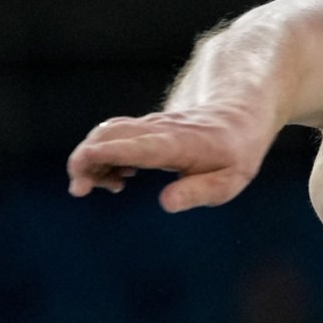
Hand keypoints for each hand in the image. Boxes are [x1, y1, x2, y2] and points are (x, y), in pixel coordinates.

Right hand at [67, 105, 276, 212]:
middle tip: (81, 190)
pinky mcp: (145, 128)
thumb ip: (198, 192)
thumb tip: (165, 203)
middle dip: (84, 160)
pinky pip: (112, 135)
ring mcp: (149, 126)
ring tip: (111, 188)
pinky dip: (102, 155)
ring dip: (91, 159)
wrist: (240, 118)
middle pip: (108, 135)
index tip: (81, 170)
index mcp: (177, 144)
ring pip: (106, 133)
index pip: (135, 146)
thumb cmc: (236, 154)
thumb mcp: (229, 181)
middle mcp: (158, 130)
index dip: (106, 155)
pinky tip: (119, 177)